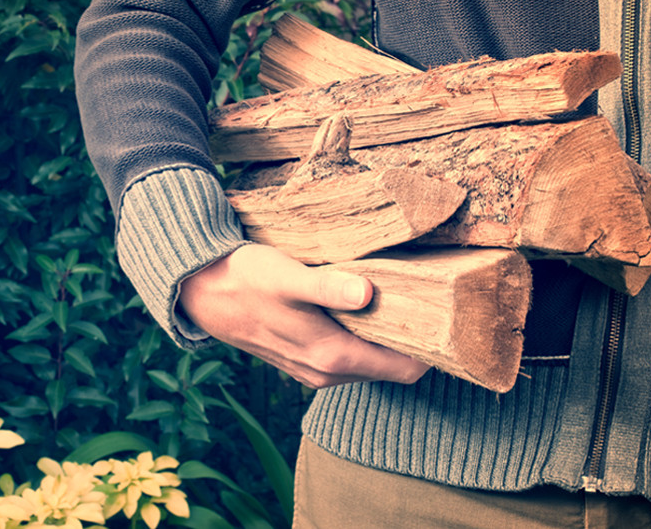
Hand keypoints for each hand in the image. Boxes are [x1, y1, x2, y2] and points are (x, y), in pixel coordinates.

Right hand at [178, 244, 429, 387]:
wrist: (202, 292)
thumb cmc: (246, 278)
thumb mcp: (289, 277)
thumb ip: (329, 288)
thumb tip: (367, 293)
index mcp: (332, 357)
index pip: (404, 369)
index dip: (431, 348)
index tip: (448, 319)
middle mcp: (326, 373)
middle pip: (389, 367)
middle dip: (410, 342)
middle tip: (430, 303)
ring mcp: (313, 372)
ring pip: (368, 363)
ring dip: (385, 340)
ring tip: (401, 303)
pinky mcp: (302, 361)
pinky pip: (348, 358)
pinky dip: (362, 340)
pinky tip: (363, 311)